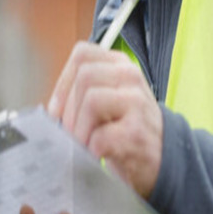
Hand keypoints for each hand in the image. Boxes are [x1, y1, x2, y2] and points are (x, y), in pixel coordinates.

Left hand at [48, 42, 162, 198]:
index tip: (56, 109)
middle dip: (68, 110)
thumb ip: (84, 91)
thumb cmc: (127, 129)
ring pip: (91, 100)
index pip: (82, 54)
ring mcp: (136, 102)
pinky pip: (98, 136)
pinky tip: (97, 155)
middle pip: (84, 77)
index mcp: (119, 65)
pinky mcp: (136, 132)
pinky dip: (90, 149)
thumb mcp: (110, 98)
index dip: (63, 81)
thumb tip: (51, 108)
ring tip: (83, 144)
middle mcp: (130, 77)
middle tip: (69, 133)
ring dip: (78, 129)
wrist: (161, 159)